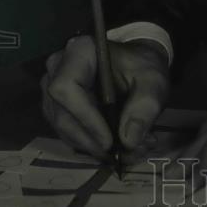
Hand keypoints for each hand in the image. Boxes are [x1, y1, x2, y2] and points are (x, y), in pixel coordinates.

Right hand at [41, 36, 168, 158]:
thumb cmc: (142, 67)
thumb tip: (129, 140)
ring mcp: (52, 87)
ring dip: (91, 146)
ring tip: (124, 153)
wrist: (136, 64)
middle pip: (61, 113)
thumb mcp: (153, 82)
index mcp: (79, 51)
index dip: (85, 117)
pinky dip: (89, 145)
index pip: (66, 88)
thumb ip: (145, 107)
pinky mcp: (56, 106)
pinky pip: (65, 131)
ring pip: (62, 127)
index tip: (109, 141)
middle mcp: (58, 67)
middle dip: (90, 140)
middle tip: (121, 155)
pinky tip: (112, 149)